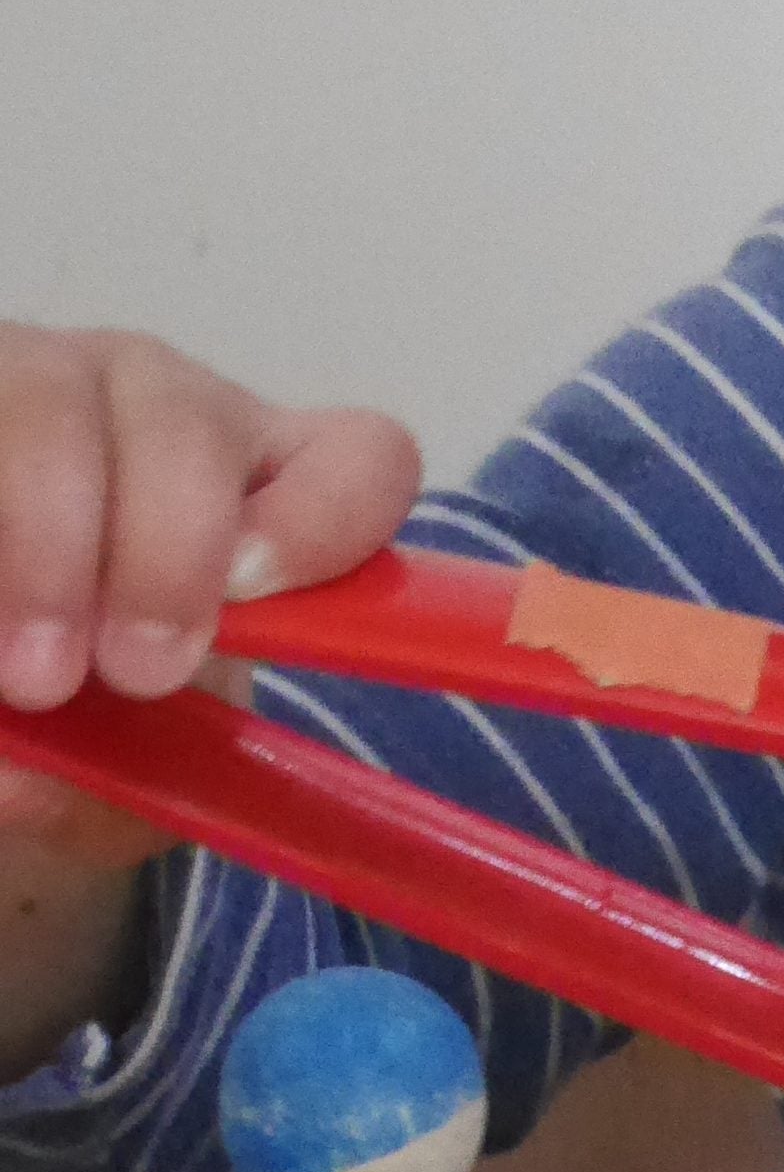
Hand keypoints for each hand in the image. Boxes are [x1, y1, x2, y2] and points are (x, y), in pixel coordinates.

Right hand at [0, 328, 416, 876]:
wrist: (4, 670)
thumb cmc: (85, 708)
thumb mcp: (126, 765)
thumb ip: (114, 789)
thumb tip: (21, 784)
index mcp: (264, 486)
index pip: (360, 461)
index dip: (323, 520)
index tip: (250, 599)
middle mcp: (164, 410)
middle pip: (190, 429)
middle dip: (160, 558)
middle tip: (133, 674)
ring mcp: (49, 382)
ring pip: (52, 409)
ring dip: (44, 540)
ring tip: (30, 679)